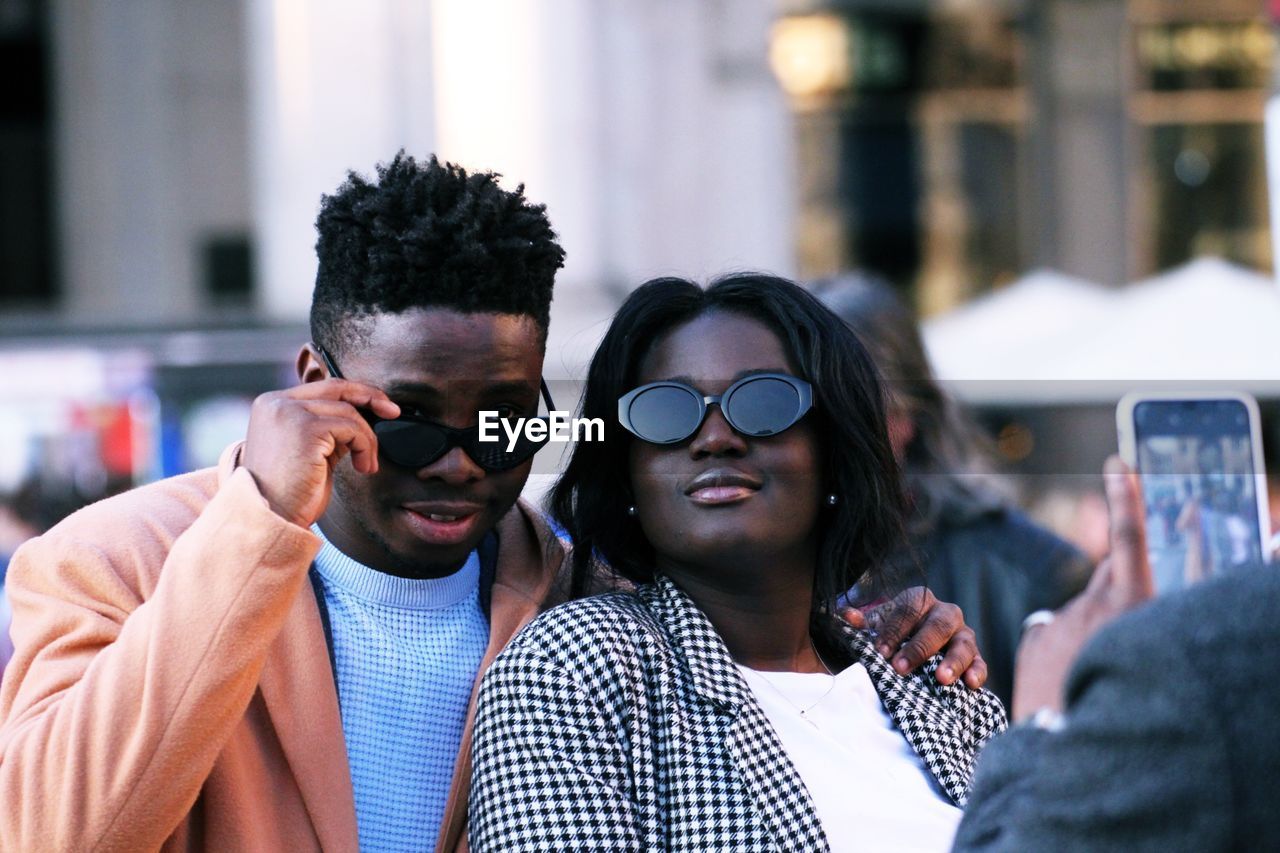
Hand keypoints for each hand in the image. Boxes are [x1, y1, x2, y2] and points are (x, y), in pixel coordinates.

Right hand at [240, 380, 398, 527]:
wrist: (272, 520)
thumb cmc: (291, 494)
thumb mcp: (309, 452)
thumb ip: (327, 430)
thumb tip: (360, 418)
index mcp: (273, 406)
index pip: (322, 387)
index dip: (355, 393)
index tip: (380, 405)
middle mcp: (277, 403)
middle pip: (336, 388)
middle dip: (370, 397)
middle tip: (393, 412)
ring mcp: (289, 413)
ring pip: (348, 412)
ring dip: (367, 439)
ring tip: (366, 464)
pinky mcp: (305, 428)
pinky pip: (351, 428)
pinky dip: (364, 446)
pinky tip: (362, 467)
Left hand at [842, 588, 986, 688]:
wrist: (917, 638)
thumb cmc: (895, 630)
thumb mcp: (878, 623)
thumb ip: (863, 621)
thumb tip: (846, 616)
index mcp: (919, 599)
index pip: (908, 611)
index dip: (893, 631)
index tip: (879, 652)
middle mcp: (945, 613)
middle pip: (938, 625)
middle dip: (919, 648)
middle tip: (901, 668)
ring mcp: (963, 634)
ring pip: (964, 643)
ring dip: (953, 661)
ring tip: (942, 679)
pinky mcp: (974, 655)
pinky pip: (980, 662)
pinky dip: (977, 672)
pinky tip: (971, 684)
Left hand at [1010, 456, 1153, 720]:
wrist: (1071, 746)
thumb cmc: (1122, 701)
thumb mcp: (1147, 647)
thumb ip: (1141, 615)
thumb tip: (1083, 612)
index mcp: (1132, 603)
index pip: (1130, 538)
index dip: (1125, 497)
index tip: (1117, 461)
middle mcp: (1095, 606)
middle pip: (1114, 577)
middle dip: (1127, 580)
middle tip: (1139, 593)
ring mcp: (1061, 622)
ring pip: (1084, 615)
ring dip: (1094, 634)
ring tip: (1098, 677)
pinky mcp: (1035, 641)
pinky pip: (1053, 636)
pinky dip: (1065, 653)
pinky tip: (1066, 683)